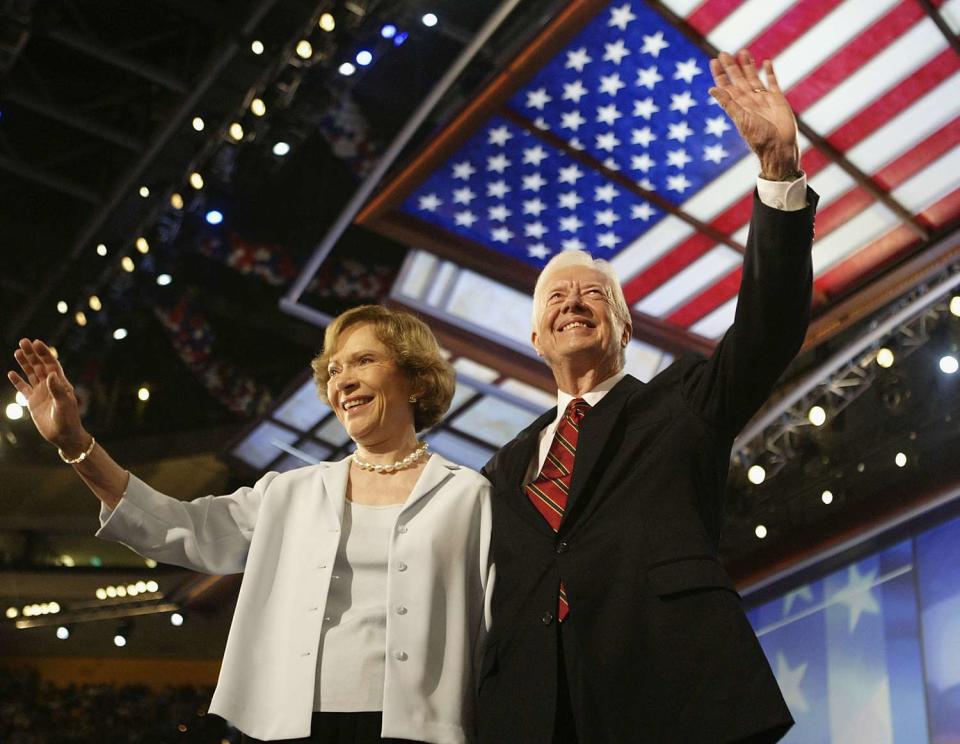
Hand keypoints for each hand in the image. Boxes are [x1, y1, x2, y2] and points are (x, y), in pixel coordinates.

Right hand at [8, 339, 89, 455]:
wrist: (64, 436)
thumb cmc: (68, 420)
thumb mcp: (64, 405)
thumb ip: (57, 390)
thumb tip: (51, 374)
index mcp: (61, 383)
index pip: (51, 364)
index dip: (44, 353)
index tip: (36, 342)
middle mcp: (51, 385)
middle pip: (40, 365)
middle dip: (32, 353)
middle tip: (23, 341)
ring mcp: (41, 393)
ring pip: (31, 374)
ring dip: (24, 363)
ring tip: (17, 351)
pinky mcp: (33, 402)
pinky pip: (24, 388)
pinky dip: (17, 381)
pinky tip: (11, 373)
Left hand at [709, 50, 799, 179]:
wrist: (780, 148)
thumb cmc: (759, 138)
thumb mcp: (741, 119)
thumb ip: (728, 103)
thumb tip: (712, 89)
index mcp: (738, 106)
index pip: (726, 87)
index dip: (720, 75)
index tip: (713, 62)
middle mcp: (749, 101)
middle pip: (738, 80)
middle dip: (731, 67)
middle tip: (723, 52)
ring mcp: (764, 99)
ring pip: (754, 78)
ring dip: (748, 66)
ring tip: (742, 52)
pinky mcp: (778, 99)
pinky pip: (772, 83)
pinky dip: (769, 73)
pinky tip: (766, 62)